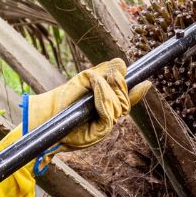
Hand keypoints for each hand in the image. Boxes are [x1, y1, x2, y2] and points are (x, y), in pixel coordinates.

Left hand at [26, 58, 150, 150]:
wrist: (50, 111)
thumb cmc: (67, 96)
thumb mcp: (87, 78)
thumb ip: (105, 71)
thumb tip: (123, 64)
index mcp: (109, 103)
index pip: (129, 97)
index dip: (137, 91)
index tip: (145, 82)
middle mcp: (110, 115)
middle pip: (126, 99)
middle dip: (117, 84)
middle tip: (101, 77)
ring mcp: (107, 124)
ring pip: (119, 105)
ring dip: (106, 90)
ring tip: (93, 83)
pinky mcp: (101, 131)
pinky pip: (109, 113)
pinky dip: (103, 98)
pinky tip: (95, 92)